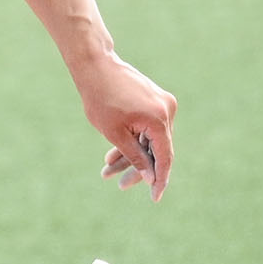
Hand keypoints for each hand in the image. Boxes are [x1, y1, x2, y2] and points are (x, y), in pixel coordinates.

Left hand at [75, 52, 176, 200]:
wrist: (95, 65)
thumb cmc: (100, 99)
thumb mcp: (115, 134)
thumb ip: (136, 156)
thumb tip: (152, 177)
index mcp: (159, 119)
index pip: (164, 158)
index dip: (159, 180)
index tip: (154, 198)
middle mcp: (167, 111)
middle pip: (156, 149)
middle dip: (136, 168)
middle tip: (119, 185)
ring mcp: (162, 104)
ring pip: (149, 139)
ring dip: (130, 155)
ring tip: (107, 170)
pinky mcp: (154, 100)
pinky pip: (146, 128)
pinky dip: (132, 140)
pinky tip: (112, 155)